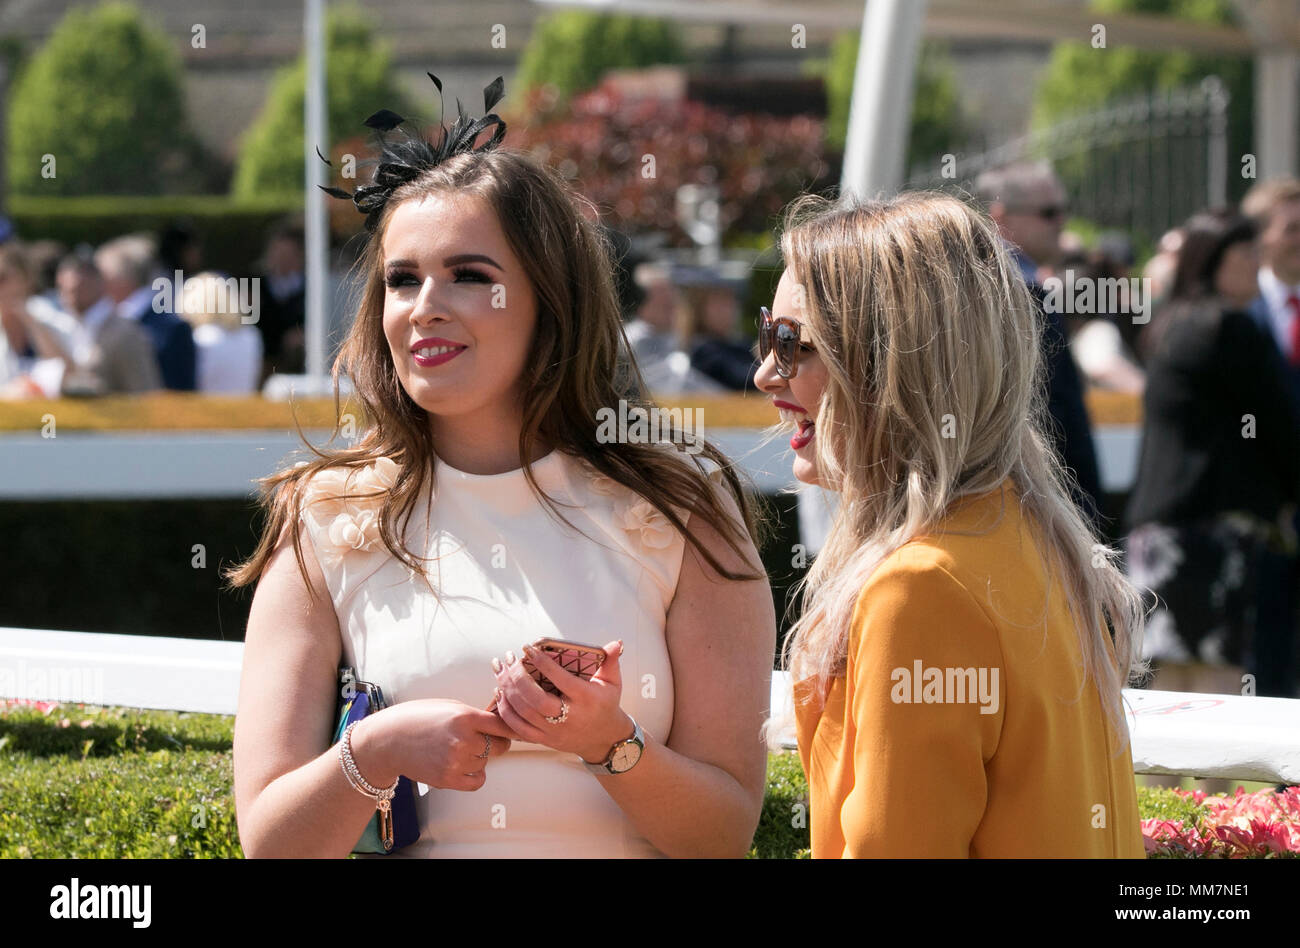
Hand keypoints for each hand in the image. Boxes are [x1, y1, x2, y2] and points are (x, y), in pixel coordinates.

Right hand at [362, 698, 522, 792]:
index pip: (503, 725)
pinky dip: (474, 775)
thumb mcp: (449, 706)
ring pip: (486, 763)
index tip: (516, 729)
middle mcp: (463, 739)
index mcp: (465, 716)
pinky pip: (477, 781)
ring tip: (455, 749)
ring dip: (478, 758)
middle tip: (479, 738)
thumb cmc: (418, 718)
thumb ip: (475, 715)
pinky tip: (462, 765)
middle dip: (493, 742)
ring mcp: (456, 761)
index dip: (511, 728)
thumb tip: (502, 719)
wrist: (388, 740)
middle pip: (499, 746)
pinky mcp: (448, 779)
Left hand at [490, 640, 631, 763]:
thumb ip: (611, 661)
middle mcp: (569, 716)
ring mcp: (554, 731)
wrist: (604, 739)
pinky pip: (519, 728)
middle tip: (508, 659)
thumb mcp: (613, 683)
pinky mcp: (544, 740)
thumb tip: (615, 643)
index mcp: (586, 699)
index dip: (542, 663)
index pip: (561, 679)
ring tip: (499, 670)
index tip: (527, 647)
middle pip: (536, 700)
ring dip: (507, 690)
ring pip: (524, 713)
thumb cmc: (606, 705)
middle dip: (517, 678)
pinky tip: (499, 693)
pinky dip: (506, 711)